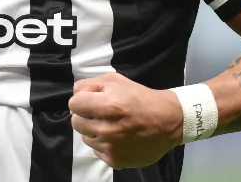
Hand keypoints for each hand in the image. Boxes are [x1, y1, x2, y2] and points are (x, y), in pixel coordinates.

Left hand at [68, 72, 182, 168]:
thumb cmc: (140, 98)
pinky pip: (96, 151)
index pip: (73, 104)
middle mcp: (106, 129)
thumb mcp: (116, 81)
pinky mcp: (115, 161)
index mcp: (106, 106)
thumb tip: (75, 94)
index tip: (93, 100)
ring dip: (93, 131)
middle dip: (85, 116)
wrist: (167, 121)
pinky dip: (103, 144)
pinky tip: (117, 137)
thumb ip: (90, 84)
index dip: (82, 100)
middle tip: (101, 113)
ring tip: (111, 125)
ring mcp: (110, 147)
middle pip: (75, 122)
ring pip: (85, 138)